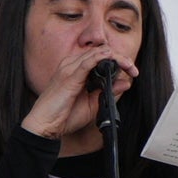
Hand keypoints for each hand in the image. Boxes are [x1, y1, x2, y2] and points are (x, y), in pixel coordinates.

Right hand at [20, 44, 134, 143]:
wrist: (45, 126)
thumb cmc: (63, 116)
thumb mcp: (93, 104)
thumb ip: (108, 92)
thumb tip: (125, 82)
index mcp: (76, 70)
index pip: (100, 56)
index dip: (118, 60)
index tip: (131, 71)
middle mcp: (72, 65)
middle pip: (100, 52)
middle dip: (121, 58)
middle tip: (133, 69)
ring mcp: (69, 69)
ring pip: (97, 53)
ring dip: (116, 57)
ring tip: (129, 67)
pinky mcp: (69, 76)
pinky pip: (87, 62)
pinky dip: (102, 58)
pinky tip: (112, 60)